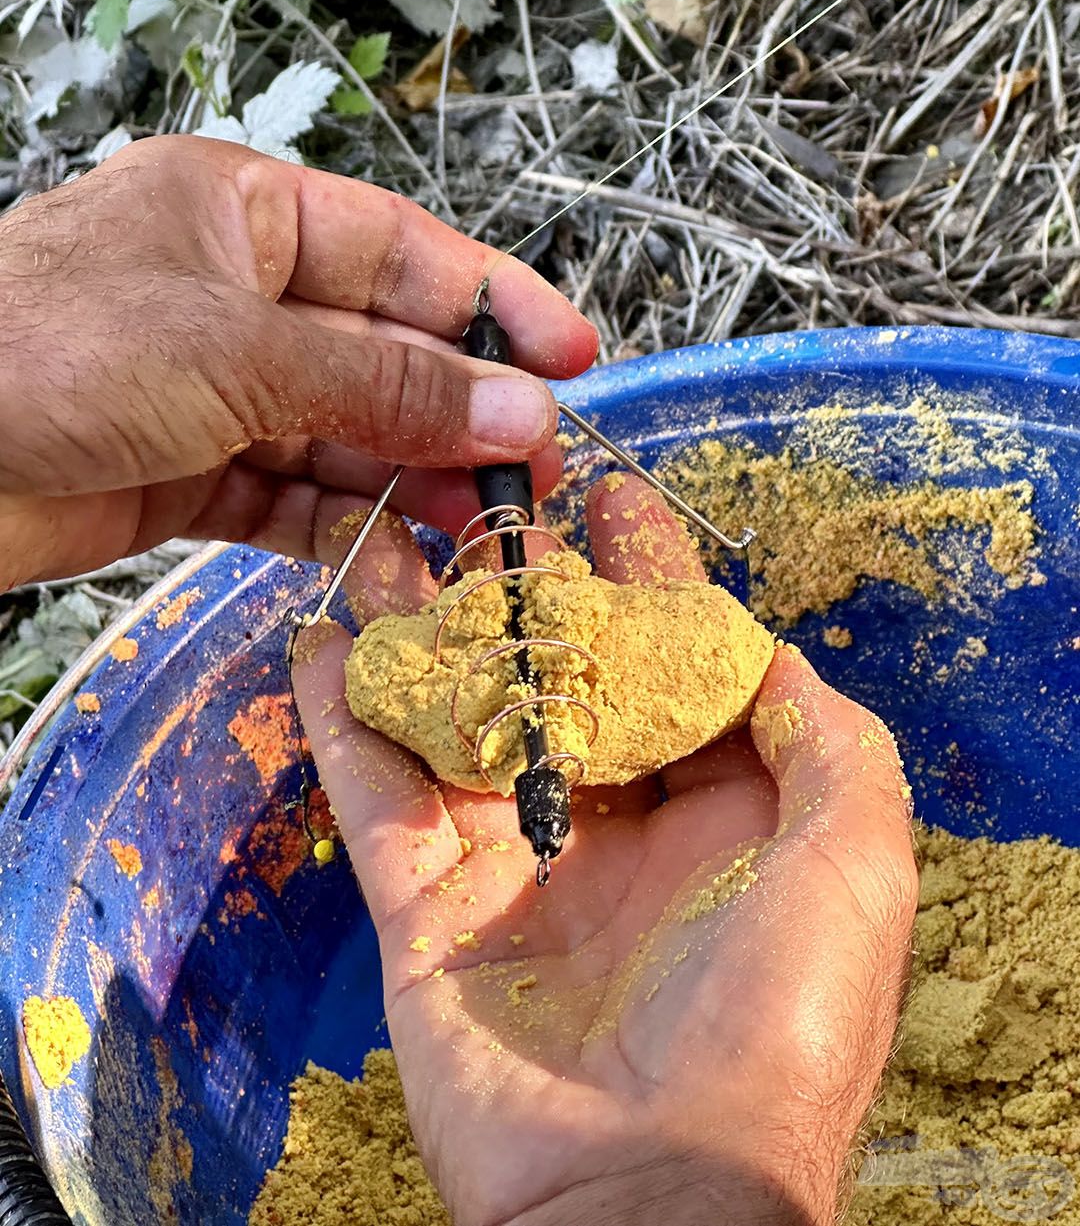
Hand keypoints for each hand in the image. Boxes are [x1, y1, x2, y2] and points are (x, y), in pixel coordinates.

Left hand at [0, 136, 596, 589]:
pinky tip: (400, 561)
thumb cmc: (37, 351)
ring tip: (481, 535)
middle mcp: (238, 302)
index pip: (402, 253)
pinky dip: (350, 534)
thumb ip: (384, 387)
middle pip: (386, 358)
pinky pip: (298, 503)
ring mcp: (218, 395)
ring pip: (351, 440)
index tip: (572, 357)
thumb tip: (516, 409)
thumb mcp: (237, 351)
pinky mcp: (194, 478)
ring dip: (415, 488)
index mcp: (244, 218)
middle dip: (463, 417)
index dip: (494, 306)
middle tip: (535, 474)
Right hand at [293, 475, 916, 1225]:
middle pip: (559, 678)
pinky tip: (321, 637)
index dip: (651, 578)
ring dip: (425, 628)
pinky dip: (344, 716)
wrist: (649, 1195)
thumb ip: (831, 750)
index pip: (674, 668)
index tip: (617, 499)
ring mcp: (509, 865)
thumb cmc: (775, 1030)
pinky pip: (374, 795)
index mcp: (717, 820)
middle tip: (496, 500)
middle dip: (530, 586)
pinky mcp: (423, 908)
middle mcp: (612, 830)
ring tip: (394, 539)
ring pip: (458, 717)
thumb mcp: (854, 872)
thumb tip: (773, 657)